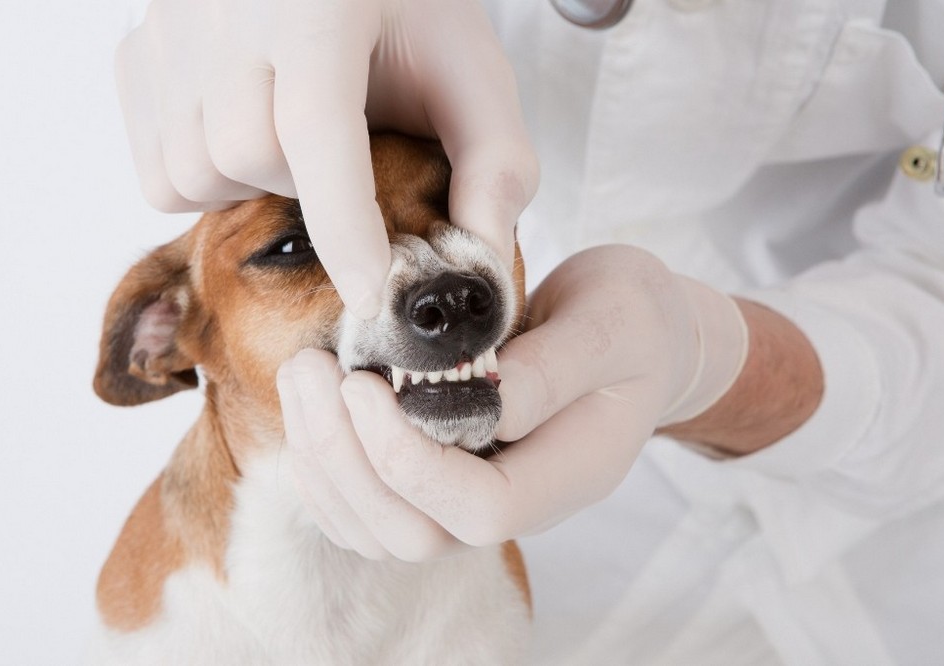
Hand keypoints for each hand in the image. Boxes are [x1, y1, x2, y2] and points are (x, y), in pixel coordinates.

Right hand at [116, 0, 536, 317]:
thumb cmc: (406, 14)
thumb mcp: (471, 70)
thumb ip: (494, 161)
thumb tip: (481, 259)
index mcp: (316, 1)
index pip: (316, 125)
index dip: (344, 224)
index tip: (371, 293)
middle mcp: (225, 4)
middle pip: (248, 157)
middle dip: (303, 187)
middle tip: (340, 153)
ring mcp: (168, 26)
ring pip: (191, 173)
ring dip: (253, 188)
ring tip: (293, 144)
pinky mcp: (136, 51)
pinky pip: (157, 173)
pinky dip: (206, 182)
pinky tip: (250, 140)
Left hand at [276, 245, 747, 559]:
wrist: (639, 335)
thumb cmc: (633, 322)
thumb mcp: (611, 323)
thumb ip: (551, 366)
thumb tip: (475, 393)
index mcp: (568, 472)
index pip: (481, 510)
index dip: (411, 461)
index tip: (366, 384)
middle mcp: (519, 501)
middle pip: (416, 535)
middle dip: (348, 460)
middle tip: (312, 369)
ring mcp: (477, 495)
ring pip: (382, 530)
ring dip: (326, 461)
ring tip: (304, 373)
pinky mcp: (445, 476)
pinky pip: (371, 506)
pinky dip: (327, 466)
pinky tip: (314, 406)